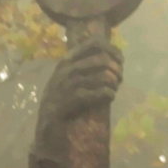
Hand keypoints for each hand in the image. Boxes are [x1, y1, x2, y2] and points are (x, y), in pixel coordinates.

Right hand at [33, 42, 123, 159]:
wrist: (46, 124)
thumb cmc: (62, 101)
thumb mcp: (69, 79)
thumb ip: (84, 67)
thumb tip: (112, 59)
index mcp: (67, 60)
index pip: (94, 43)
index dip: (112, 50)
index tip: (120, 61)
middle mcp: (66, 69)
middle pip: (102, 59)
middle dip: (116, 69)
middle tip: (119, 79)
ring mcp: (68, 84)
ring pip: (103, 76)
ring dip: (114, 83)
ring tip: (114, 90)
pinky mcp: (71, 100)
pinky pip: (99, 92)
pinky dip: (109, 94)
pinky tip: (110, 97)